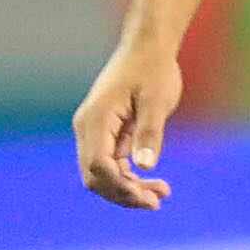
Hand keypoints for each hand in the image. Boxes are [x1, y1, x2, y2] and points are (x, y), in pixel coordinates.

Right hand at [75, 36, 185, 207]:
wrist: (148, 47)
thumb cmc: (153, 69)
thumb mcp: (157, 100)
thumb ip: (149, 132)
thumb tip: (145, 165)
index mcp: (96, 119)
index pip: (98, 165)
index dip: (121, 186)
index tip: (149, 197)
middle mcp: (87, 128)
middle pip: (95, 176)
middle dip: (123, 194)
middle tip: (157, 201)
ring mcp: (93, 132)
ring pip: (103, 174)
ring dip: (128, 189)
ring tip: (161, 194)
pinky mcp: (105, 134)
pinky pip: (111, 164)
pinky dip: (129, 177)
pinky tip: (154, 182)